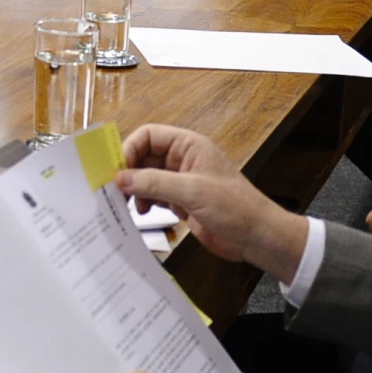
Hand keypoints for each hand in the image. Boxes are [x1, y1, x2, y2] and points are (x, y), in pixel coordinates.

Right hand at [115, 125, 307, 280]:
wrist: (256, 236)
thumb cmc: (235, 207)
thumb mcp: (191, 191)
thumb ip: (153, 183)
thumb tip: (121, 178)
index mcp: (189, 146)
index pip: (149, 136)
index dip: (130, 149)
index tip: (117, 170)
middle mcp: (183, 159)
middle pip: (144, 156)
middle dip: (128, 172)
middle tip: (114, 190)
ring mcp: (181, 181)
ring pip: (146, 177)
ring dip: (134, 189)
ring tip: (129, 204)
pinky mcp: (181, 201)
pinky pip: (153, 195)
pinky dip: (143, 202)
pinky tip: (140, 212)